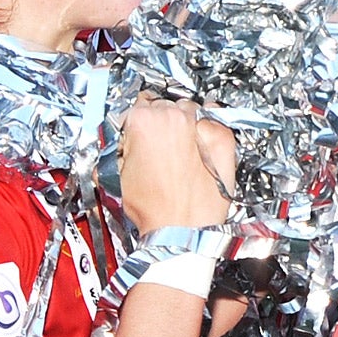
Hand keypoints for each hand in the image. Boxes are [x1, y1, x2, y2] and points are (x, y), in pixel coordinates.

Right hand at [119, 99, 233, 232]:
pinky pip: (214, 117)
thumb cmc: (152, 209)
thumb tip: (116, 138)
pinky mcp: (222, 137)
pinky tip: (200, 143)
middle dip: (161, 123)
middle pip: (164, 105)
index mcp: (142, 120)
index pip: (138, 105)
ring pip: (189, 109)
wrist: (181, 231)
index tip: (140, 133)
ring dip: (184, 123)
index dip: (137, 123)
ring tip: (181, 149)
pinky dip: (207, 125)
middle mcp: (172, 116)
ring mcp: (200, 124)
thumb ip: (115, 148)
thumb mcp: (115, 175)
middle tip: (160, 147)